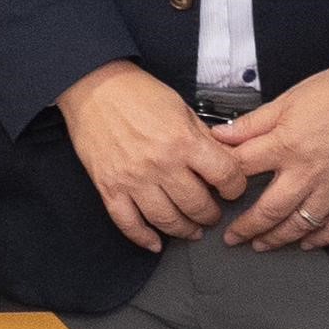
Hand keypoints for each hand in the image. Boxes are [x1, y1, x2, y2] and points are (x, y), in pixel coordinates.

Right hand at [55, 65, 252, 252]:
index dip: (236, 187)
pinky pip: (128, 223)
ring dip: (185, 230)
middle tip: (212, 213)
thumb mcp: (181, 107)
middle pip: (198, 206)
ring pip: (167, 221)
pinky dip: (144, 238)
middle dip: (211, 214)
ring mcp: (133, 179)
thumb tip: (224, 159)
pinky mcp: (109, 187)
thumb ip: (203, 137)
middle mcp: (161, 164)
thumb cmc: (136, 92)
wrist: (92, 85)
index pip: (226, 176)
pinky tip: (155, 242)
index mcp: (184, 141)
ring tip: (192, 229)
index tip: (232, 189)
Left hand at [212, 70, 328, 250]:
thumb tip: (219, 135)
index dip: (222, 180)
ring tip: (261, 245)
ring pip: (300, 225)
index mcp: (285, 145)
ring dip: (277, 239)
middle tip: (232, 238)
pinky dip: (319, 239)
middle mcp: (307, 173)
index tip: (213, 189)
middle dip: (246, 228)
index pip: (242, 170)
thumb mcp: (286, 100)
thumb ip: (252, 123)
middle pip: (268, 210)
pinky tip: (305, 243)